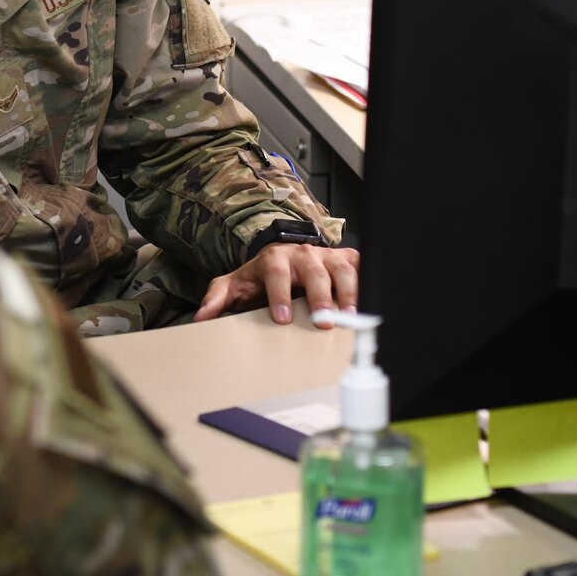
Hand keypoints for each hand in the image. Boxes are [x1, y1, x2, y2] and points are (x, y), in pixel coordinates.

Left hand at [193, 243, 360, 326]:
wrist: (285, 256)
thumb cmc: (261, 275)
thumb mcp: (235, 284)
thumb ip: (217, 298)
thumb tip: (202, 317)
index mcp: (274, 258)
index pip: (276, 272)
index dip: (280, 294)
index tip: (281, 318)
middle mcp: (303, 254)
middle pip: (314, 271)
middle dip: (320, 296)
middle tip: (323, 322)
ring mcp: (327, 255)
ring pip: (342, 269)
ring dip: (349, 292)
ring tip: (351, 317)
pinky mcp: (347, 259)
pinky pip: (362, 267)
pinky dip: (369, 281)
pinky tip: (374, 300)